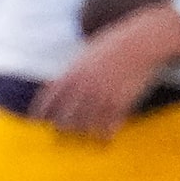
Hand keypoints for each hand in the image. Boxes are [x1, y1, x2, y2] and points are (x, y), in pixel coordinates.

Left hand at [32, 1, 179, 138]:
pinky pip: (108, 125)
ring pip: (84, 126)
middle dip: (62, 127)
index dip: (40, 113)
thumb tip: (59, 91)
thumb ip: (70, 75)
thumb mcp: (84, 57)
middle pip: (64, 119)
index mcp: (70, 76)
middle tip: (64, 133)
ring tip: (84, 136)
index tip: (38, 121)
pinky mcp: (120, 102)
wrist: (141, 42)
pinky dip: (106, 134)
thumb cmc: (112, 48)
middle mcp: (82, 88)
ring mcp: (101, 96)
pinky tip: (106, 137)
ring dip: (83, 133)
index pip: (48, 101)